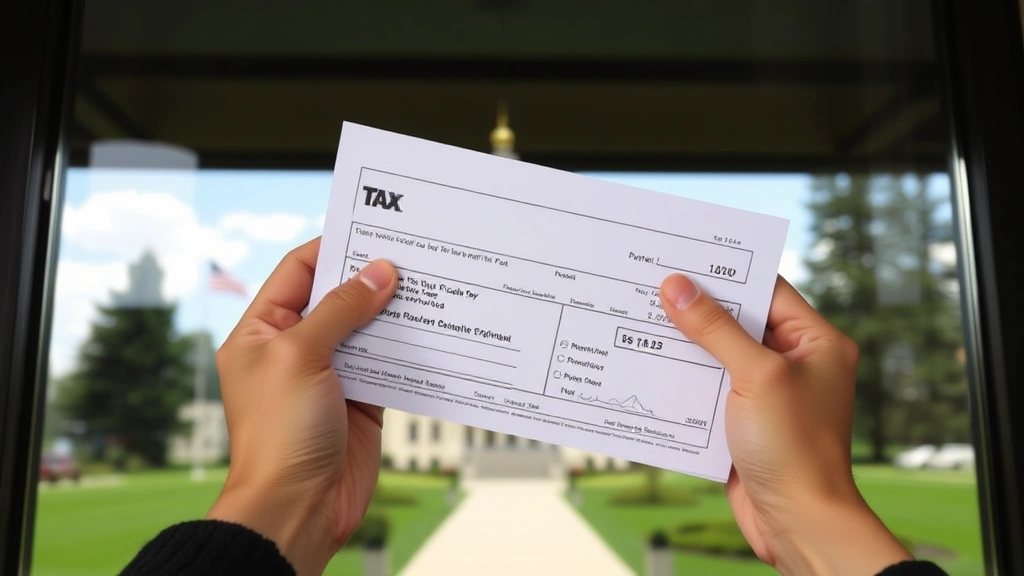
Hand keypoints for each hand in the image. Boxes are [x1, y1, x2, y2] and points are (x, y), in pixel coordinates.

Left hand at [206, 238, 397, 575]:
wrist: (298, 509)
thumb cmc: (279, 435)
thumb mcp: (301, 356)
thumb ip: (341, 310)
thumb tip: (379, 272)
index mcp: (262, 332)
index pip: (297, 272)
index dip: (332, 248)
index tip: (371, 229)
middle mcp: (295, 349)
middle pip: (337, 298)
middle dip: (371, 278)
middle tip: (411, 254)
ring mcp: (330, 375)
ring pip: (367, 329)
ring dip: (395, 312)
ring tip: (429, 285)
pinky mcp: (362, 400)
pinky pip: (389, 363)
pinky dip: (409, 348)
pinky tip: (434, 330)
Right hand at [660, 274, 911, 575]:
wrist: (797, 522)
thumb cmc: (795, 449)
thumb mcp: (755, 376)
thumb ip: (715, 329)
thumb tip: (677, 288)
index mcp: (816, 342)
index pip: (767, 290)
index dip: (725, 273)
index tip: (684, 258)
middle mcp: (796, 363)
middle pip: (739, 321)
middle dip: (697, 309)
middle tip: (654, 286)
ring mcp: (770, 393)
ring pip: (720, 355)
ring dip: (686, 344)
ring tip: (643, 320)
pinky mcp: (746, 420)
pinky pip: (710, 388)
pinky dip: (684, 379)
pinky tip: (652, 368)